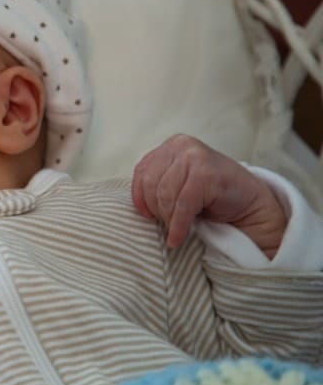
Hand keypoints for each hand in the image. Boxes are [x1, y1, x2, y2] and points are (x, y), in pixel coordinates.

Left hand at [132, 134, 286, 255]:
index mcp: (171, 146)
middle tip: (168, 223)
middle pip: (151, 185)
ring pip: (165, 196)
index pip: (142, 172)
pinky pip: (182, 206)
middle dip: (157, 209)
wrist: (249, 203)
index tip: (147, 215)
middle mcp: (182, 145)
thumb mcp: (178, 182)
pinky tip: (177, 239)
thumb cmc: (210, 196)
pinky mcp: (207, 174)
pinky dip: (178, 226)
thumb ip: (158, 183)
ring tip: (176, 229)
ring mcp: (195, 156)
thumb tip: (136, 203)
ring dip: (169, 219)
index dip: (140, 198)